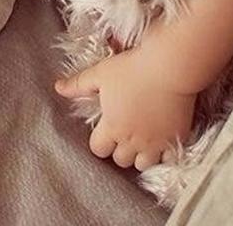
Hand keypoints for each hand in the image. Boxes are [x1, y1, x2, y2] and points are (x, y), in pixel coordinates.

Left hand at [54, 47, 196, 171]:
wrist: (169, 67)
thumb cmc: (132, 68)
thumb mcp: (99, 73)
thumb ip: (78, 84)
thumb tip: (58, 87)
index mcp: (111, 127)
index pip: (98, 150)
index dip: (100, 142)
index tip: (105, 130)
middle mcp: (132, 140)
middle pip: (121, 160)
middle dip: (119, 149)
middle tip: (124, 133)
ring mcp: (155, 143)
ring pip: (143, 164)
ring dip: (140, 155)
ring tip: (141, 140)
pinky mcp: (174, 139)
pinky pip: (167, 159)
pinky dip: (163, 154)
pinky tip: (161, 141)